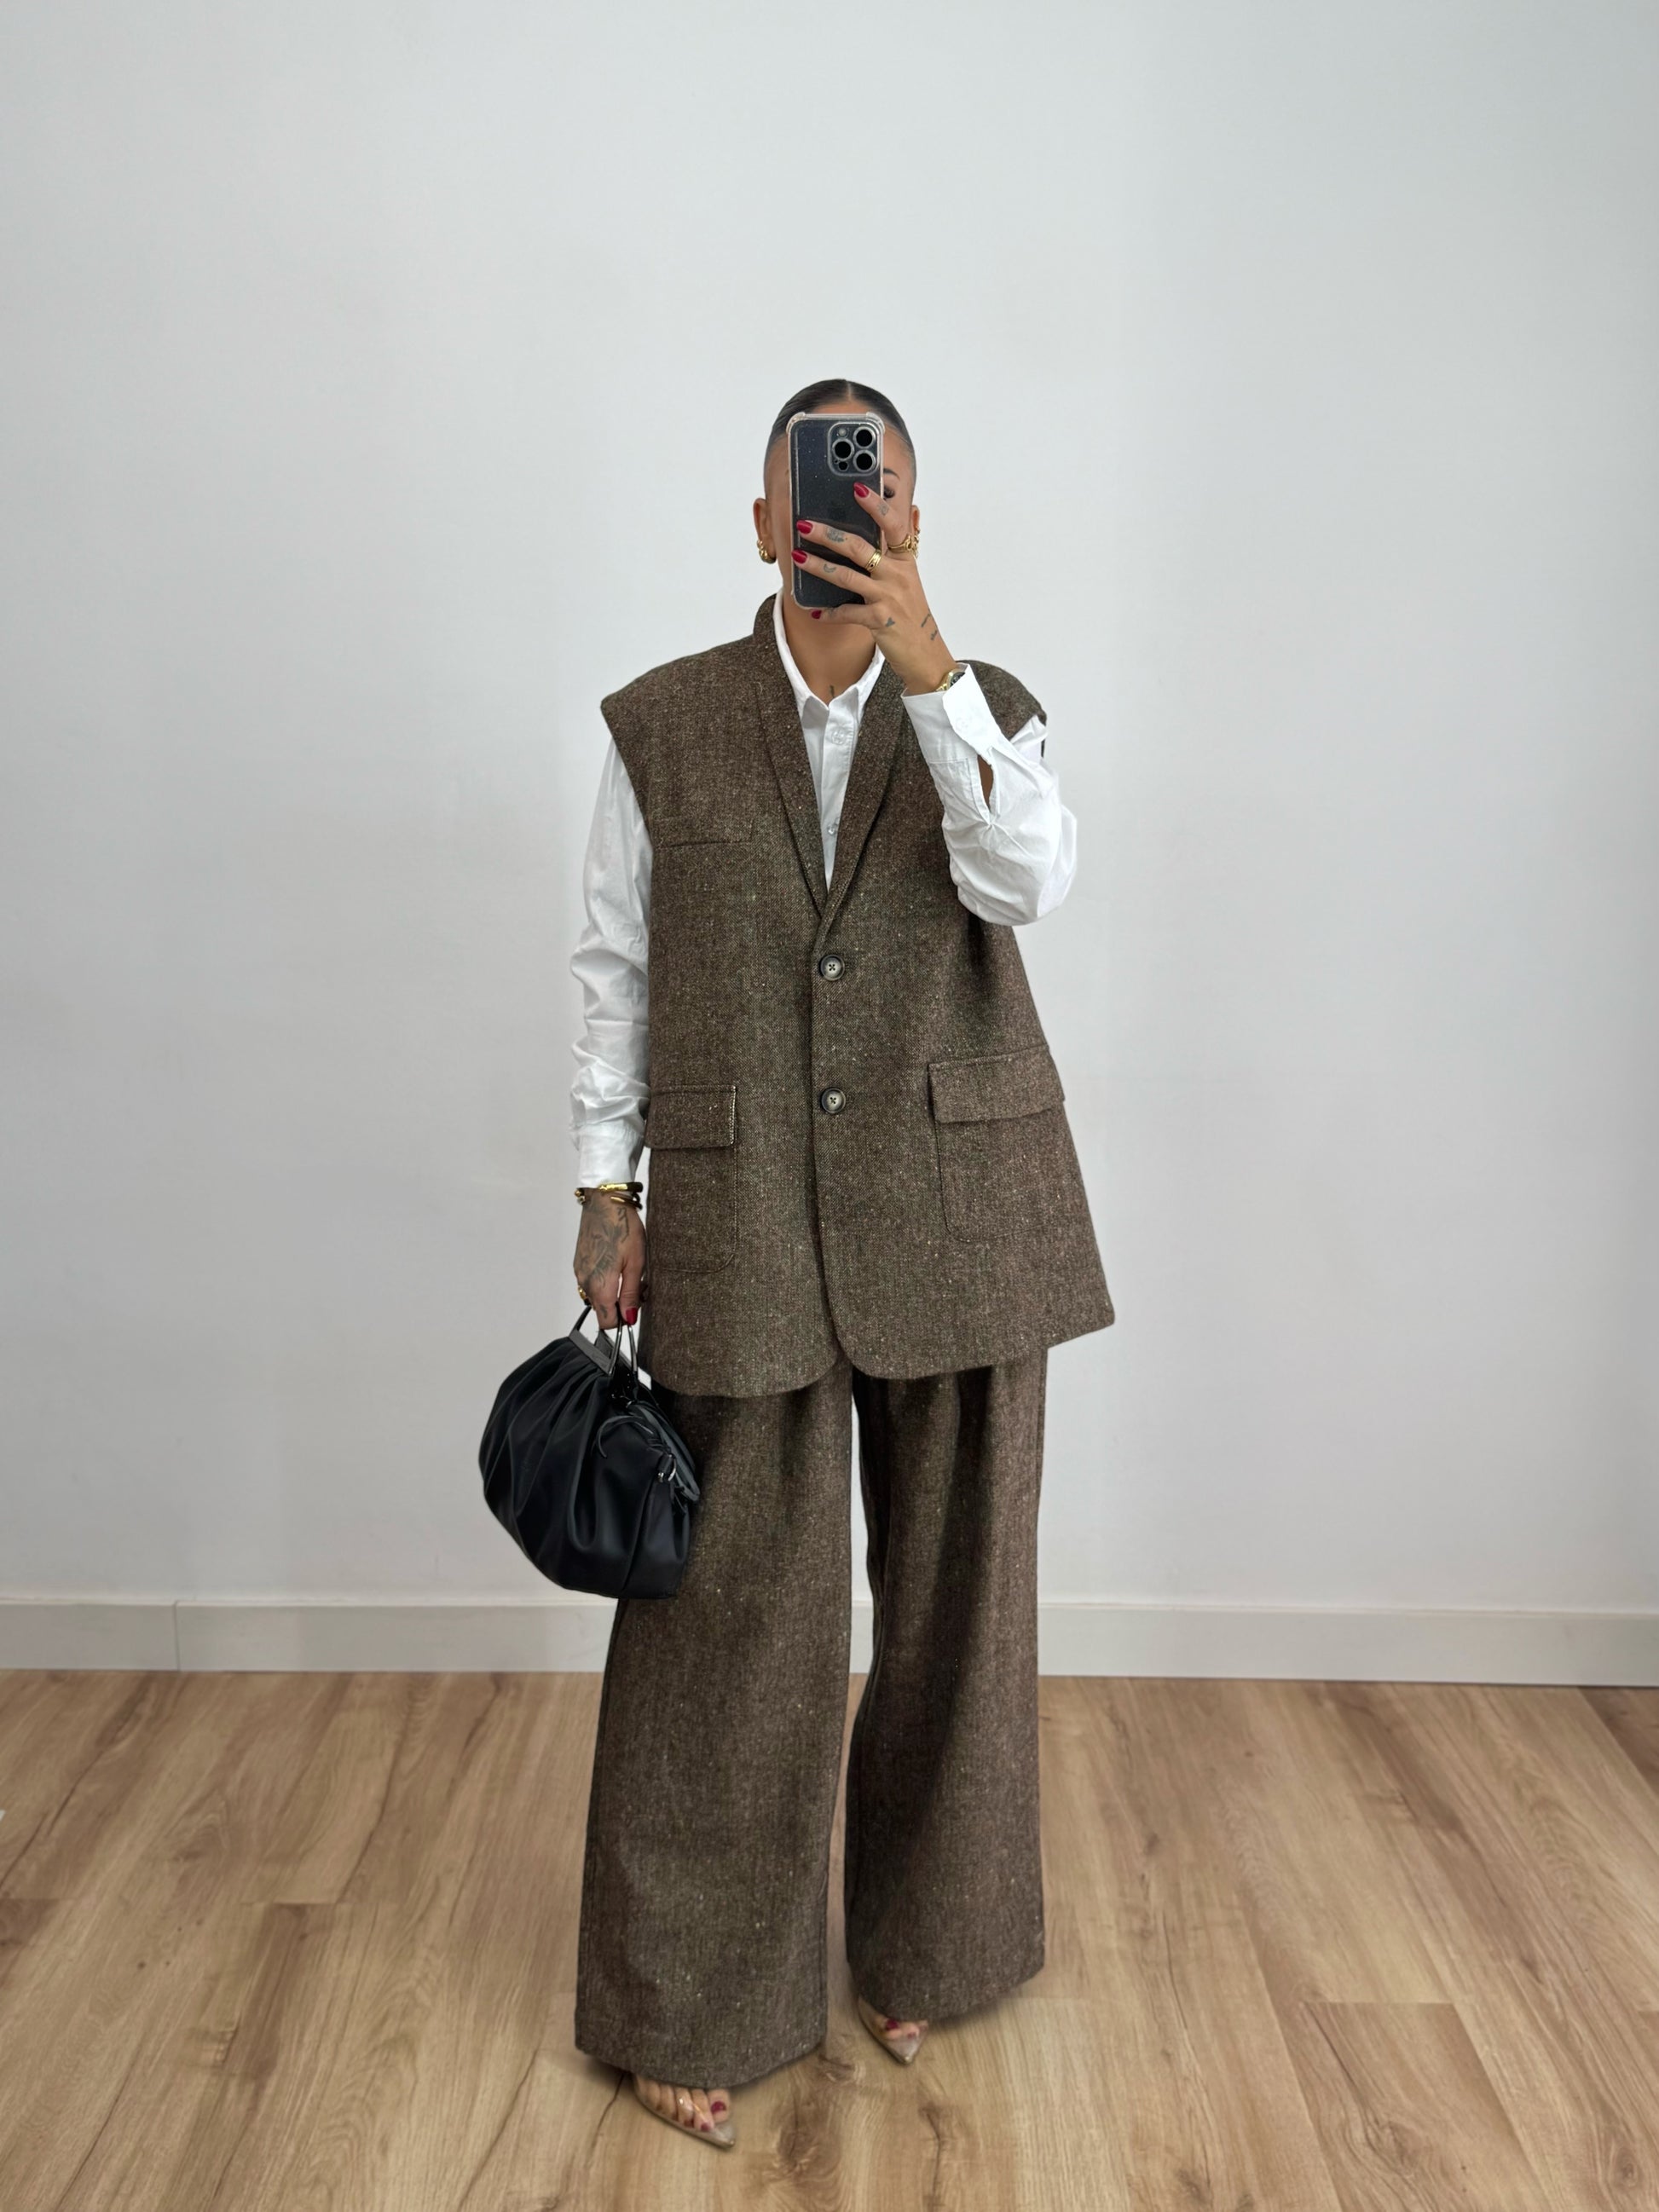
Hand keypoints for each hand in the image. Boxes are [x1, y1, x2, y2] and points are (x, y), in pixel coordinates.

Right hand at [573, 1196, 646, 1326]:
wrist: (604, 1202)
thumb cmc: (623, 1228)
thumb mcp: (636, 1263)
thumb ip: (631, 1294)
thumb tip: (629, 1319)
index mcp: (600, 1287)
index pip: (607, 1323)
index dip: (623, 1320)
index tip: (636, 1308)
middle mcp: (585, 1283)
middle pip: (603, 1310)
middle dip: (621, 1305)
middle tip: (639, 1286)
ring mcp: (579, 1273)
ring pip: (597, 1296)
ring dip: (613, 1292)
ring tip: (630, 1272)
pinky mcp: (579, 1263)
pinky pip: (591, 1283)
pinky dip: (604, 1281)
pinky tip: (618, 1264)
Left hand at [792, 484, 955, 694]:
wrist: (925, 654)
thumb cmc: (910, 616)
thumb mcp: (907, 581)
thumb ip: (893, 555)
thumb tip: (878, 529)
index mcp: (905, 561)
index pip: (893, 525)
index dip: (875, 505)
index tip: (857, 488)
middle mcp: (897, 575)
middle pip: (859, 547)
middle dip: (828, 534)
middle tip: (804, 525)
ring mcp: (888, 597)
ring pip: (846, 576)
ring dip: (817, 566)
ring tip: (796, 558)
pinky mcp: (879, 620)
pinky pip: (846, 613)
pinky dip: (828, 613)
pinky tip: (814, 611)